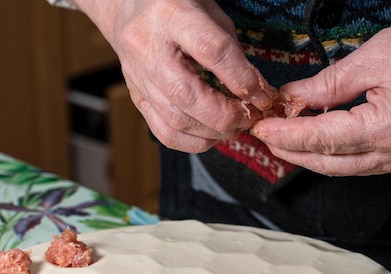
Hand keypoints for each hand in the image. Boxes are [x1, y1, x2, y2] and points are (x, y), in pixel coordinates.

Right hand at [72, 0, 275, 152]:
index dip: (242, 79)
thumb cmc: (177, 7)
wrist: (127, 9)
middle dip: (226, 115)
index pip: (212, 51)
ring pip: (176, 121)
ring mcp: (139, 78)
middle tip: (249, 118)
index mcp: (171, 15)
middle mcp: (149, 48)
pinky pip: (165, 133)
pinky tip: (212, 135)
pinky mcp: (137, 99)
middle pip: (188, 95)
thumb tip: (258, 93)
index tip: (263, 96)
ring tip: (234, 127)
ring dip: (213, 132)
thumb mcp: (211, 14)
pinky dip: (193, 142)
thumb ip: (233, 53)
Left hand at [250, 0, 390, 176]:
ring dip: (310, 154)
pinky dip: (332, 151)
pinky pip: (358, 161)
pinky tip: (315, 138)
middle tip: (264, 135)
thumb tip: (292, 97)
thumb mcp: (373, 57)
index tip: (260, 126)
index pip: (322, 139)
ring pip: (341, 167)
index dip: (286, 133)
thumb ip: (327, 84)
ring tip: (283, 137)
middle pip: (328, 163)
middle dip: (292, 151)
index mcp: (389, 129)